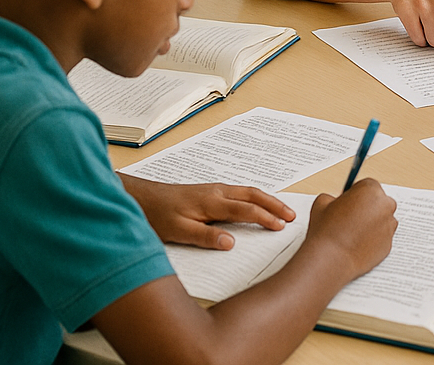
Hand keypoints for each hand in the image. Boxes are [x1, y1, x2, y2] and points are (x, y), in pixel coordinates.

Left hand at [121, 175, 294, 249]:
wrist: (141, 198)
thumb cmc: (158, 214)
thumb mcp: (178, 231)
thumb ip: (205, 236)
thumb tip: (231, 243)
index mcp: (212, 202)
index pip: (246, 209)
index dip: (266, 218)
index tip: (281, 227)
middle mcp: (217, 192)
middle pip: (253, 195)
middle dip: (275, 205)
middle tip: (292, 215)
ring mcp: (214, 190)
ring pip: (248, 191)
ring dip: (267, 200)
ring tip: (282, 210)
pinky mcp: (210, 192)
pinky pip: (240, 192)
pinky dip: (255, 198)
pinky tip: (257, 205)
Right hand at [304, 178, 396, 282]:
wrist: (331, 259)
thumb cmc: (327, 230)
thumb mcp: (322, 201)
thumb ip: (334, 196)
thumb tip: (338, 200)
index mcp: (371, 189)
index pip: (367, 186)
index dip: (356, 194)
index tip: (350, 201)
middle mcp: (385, 205)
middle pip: (378, 202)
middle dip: (367, 208)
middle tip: (351, 218)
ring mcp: (389, 225)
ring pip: (382, 220)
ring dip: (371, 224)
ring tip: (352, 233)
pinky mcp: (389, 244)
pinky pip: (382, 238)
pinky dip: (373, 239)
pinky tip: (357, 244)